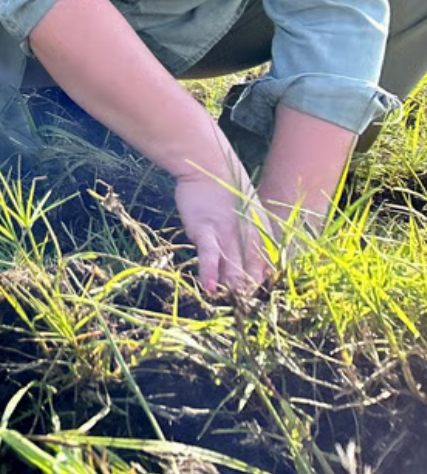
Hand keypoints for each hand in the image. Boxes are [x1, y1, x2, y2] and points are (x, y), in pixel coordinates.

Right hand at [175, 169, 275, 293]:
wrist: (207, 162)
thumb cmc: (225, 186)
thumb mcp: (247, 208)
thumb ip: (252, 230)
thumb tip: (259, 254)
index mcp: (261, 234)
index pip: (268, 266)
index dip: (265, 285)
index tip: (262, 301)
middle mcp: (248, 237)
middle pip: (251, 272)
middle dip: (249, 292)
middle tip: (246, 311)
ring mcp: (227, 234)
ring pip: (233, 267)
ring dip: (233, 287)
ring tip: (232, 305)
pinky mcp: (206, 229)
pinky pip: (210, 254)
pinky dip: (209, 270)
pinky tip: (210, 287)